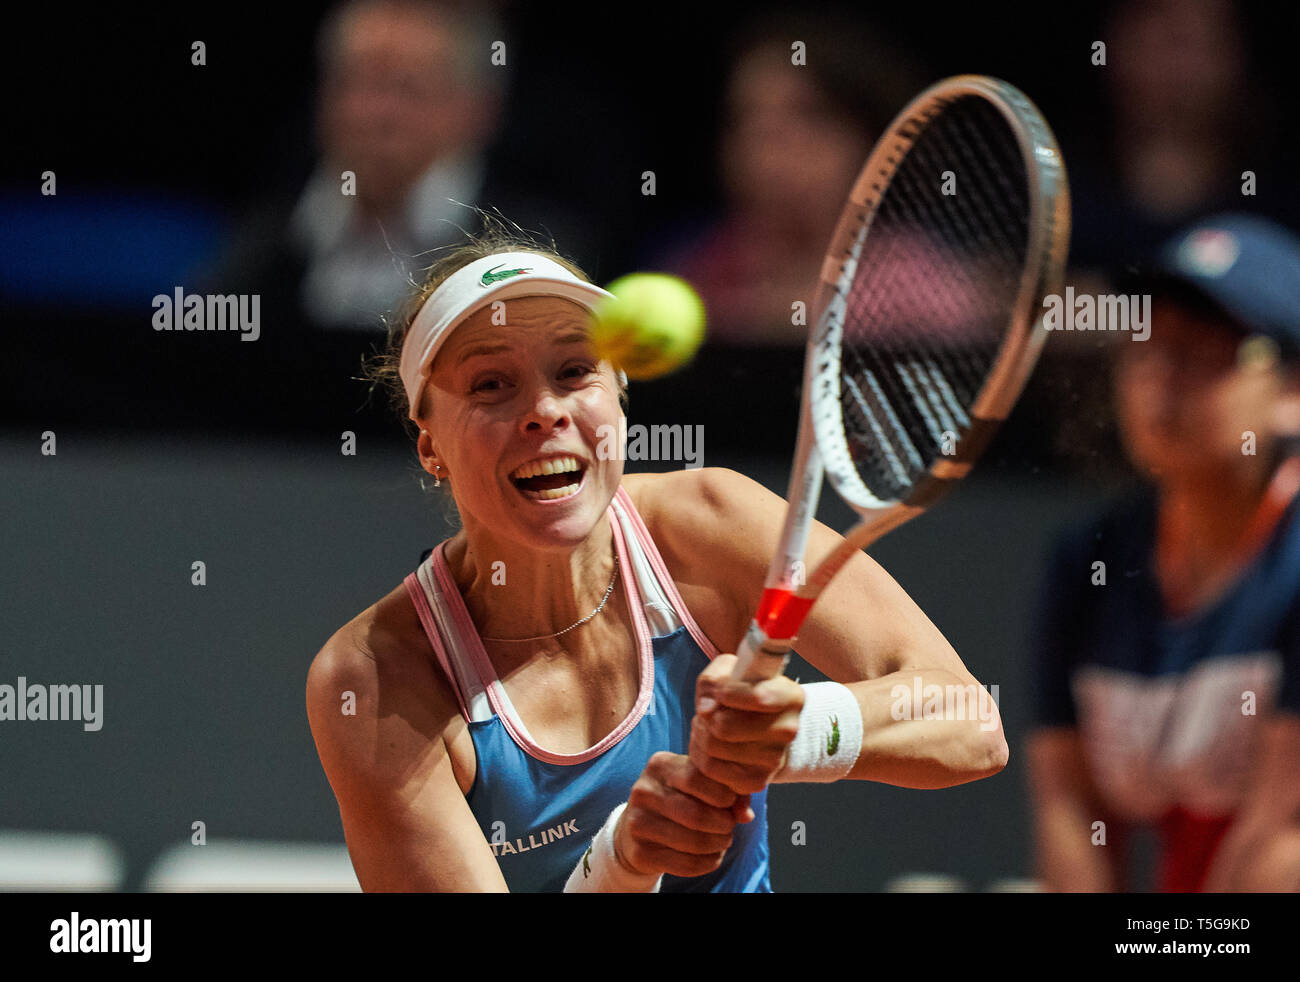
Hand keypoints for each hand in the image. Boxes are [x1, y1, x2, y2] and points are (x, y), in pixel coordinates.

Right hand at [613, 751, 752, 878]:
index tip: (731, 802)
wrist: (638, 830)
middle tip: (730, 827)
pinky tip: (712, 856)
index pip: (698, 777)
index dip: (723, 794)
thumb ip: (729, 793)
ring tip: (723, 840)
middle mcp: (643, 791)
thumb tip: (746, 815)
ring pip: (693, 842)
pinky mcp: (640, 853)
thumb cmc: (679, 800)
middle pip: (696, 814)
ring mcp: (637, 823)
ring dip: (718, 845)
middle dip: (723, 824)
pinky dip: (708, 863)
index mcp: (659, 765)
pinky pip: (685, 864)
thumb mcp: (699, 787)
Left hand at [689, 653, 804, 794]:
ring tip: (708, 727)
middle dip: (706, 718)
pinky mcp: (756, 781)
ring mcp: (774, 759)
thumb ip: (715, 679)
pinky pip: (710, 770)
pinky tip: (710, 746)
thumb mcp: (732, 670)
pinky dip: (700, 756)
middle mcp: (788, 730)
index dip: (728, 693)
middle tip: (710, 713)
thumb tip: (706, 709)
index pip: (757, 697)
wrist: (764, 726)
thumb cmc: (744, 692)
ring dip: (700, 735)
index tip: (722, 693)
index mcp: (790, 697)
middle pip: (723, 727)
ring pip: (712, 749)